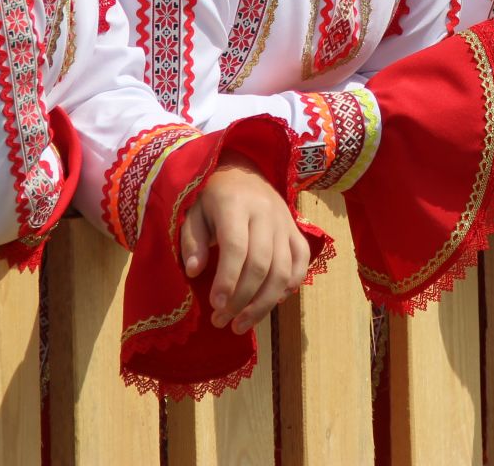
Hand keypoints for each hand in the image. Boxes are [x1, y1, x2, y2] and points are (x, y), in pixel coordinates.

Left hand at [178, 153, 311, 334]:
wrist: (242, 170)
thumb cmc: (211, 196)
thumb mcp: (192, 211)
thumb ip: (192, 240)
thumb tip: (195, 271)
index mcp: (235, 204)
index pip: (236, 247)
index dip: (227, 279)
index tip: (215, 305)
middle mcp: (265, 212)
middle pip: (261, 264)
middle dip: (242, 299)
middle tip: (222, 321)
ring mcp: (285, 221)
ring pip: (283, 269)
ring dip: (264, 303)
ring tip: (242, 324)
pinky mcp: (296, 229)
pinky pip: (301, 261)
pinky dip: (290, 285)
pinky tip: (272, 303)